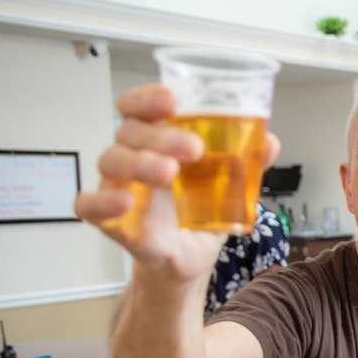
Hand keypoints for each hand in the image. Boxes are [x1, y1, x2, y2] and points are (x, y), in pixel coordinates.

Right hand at [73, 84, 281, 283]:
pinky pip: (89, 205)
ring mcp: (119, 186)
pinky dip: (102, 201)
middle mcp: (133, 157)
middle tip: (193, 148)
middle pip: (131, 131)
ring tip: (168, 172)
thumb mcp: (228, 187)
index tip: (171, 99)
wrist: (190, 260)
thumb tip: (268, 141)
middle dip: (161, 135)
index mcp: (157, 141)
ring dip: (139, 162)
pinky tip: (124, 200)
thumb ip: (246, 163)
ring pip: (111, 160)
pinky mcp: (112, 219)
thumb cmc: (199, 214)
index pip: (140, 107)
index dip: (148, 98)